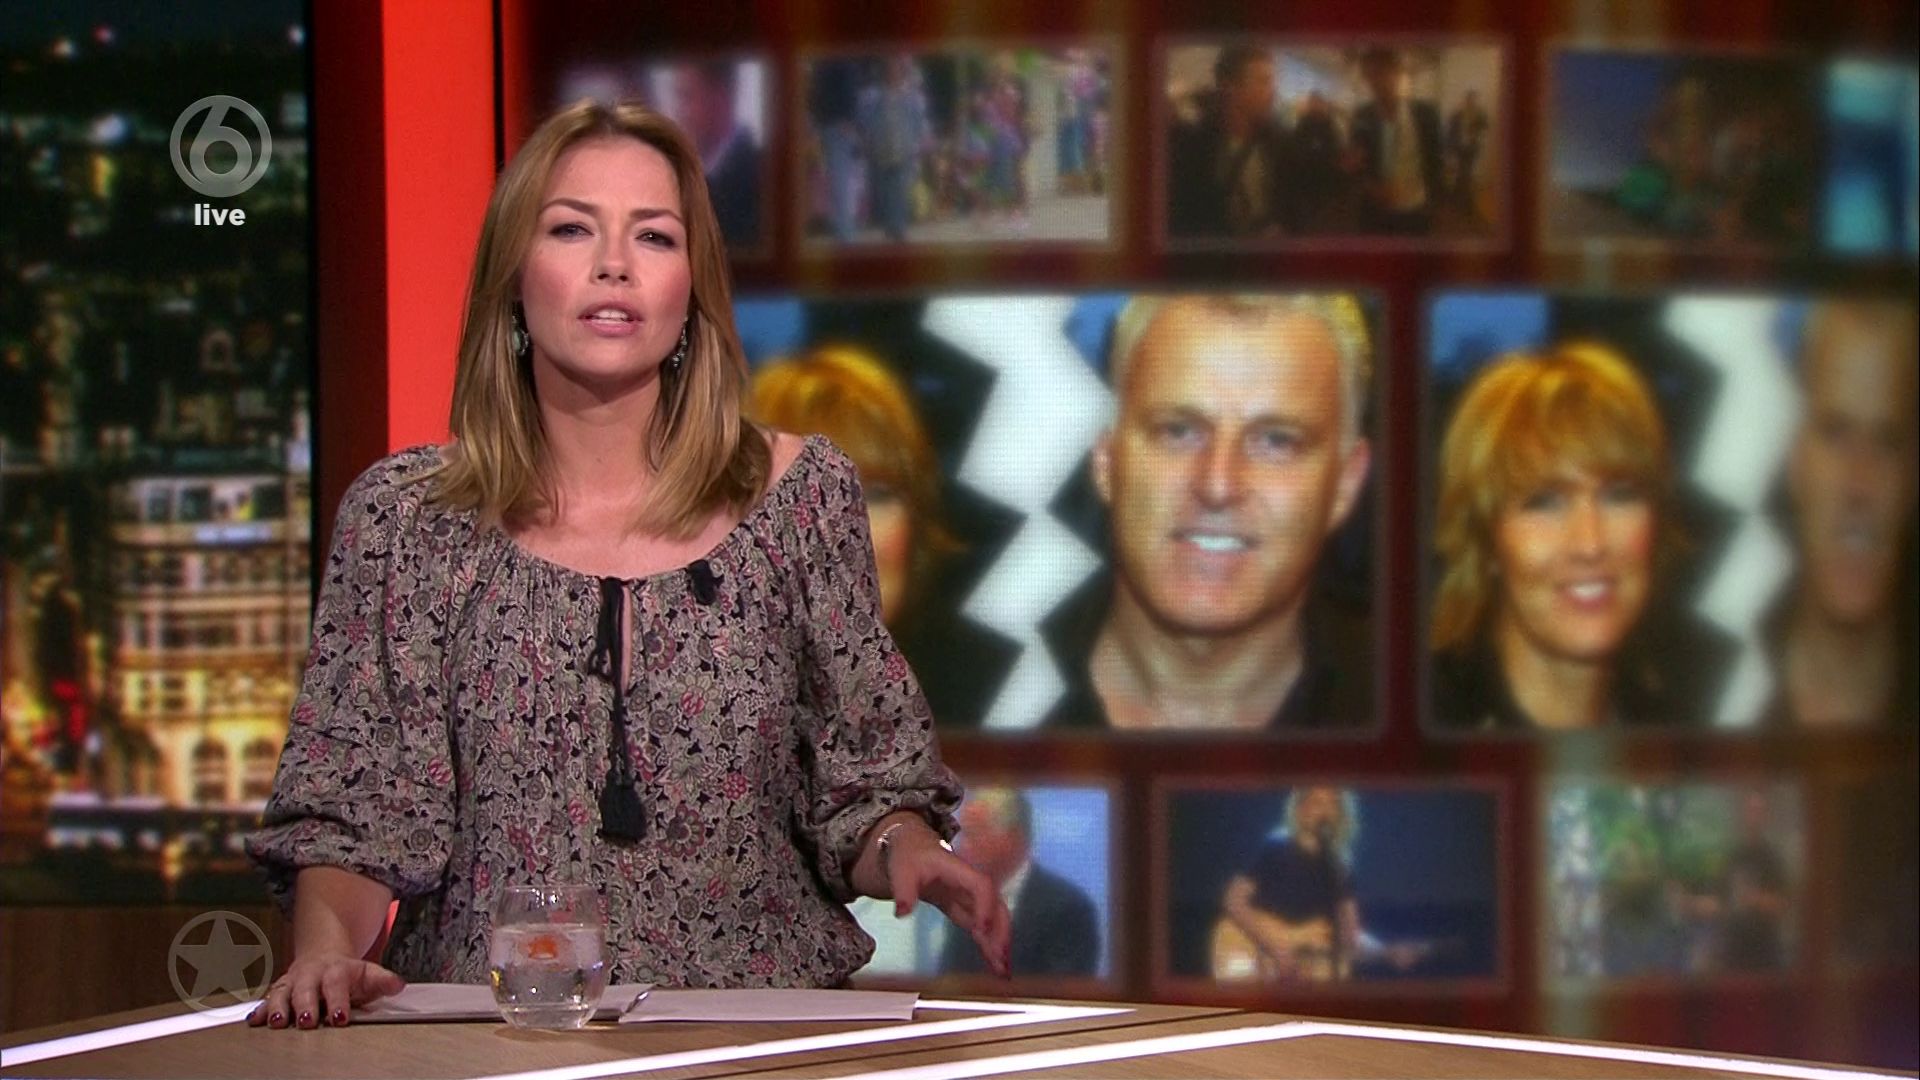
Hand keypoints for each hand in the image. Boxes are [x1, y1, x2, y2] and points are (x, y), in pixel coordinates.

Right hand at [246, 951, 405, 1029]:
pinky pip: (266, 999)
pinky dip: (259, 1010)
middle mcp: (311, 975)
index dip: (338, 1000)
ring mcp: (292, 982)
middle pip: (306, 988)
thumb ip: (383, 981)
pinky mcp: (278, 990)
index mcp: (336, 970)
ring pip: (282, 993)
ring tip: (277, 1023)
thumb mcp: (368, 973)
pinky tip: (253, 1021)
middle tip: (308, 1021)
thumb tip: (398, 985)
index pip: (337, 984)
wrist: (323, 955)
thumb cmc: (347, 973)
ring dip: (278, 1008)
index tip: (340, 1018)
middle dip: (306, 1005)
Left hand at [888, 829, 1011, 978]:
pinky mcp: (965, 908)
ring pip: (993, 919)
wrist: (912, 847)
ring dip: (999, 943)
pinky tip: (995, 964)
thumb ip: (904, 891)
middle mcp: (970, 884)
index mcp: (958, 870)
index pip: (981, 886)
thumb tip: (902, 913)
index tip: (982, 929)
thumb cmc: (910, 856)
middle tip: (1001, 958)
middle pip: (995, 905)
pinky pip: (982, 928)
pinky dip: (989, 945)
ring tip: (1003, 970)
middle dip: (1000, 931)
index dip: (985, 906)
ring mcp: (970, 897)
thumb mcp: (902, 871)